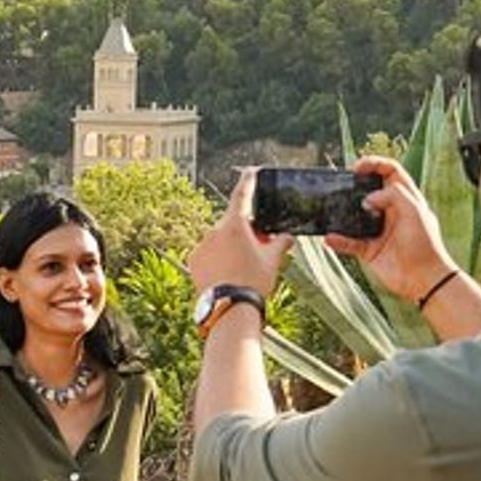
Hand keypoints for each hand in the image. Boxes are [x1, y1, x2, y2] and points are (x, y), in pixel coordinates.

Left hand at [188, 168, 292, 297]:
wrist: (230, 309)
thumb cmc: (253, 283)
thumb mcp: (273, 260)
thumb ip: (281, 243)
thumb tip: (287, 237)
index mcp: (235, 225)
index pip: (243, 195)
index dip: (248, 181)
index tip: (251, 171)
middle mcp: (214, 231)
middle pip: (233, 223)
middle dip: (245, 231)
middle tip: (258, 247)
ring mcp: (201, 245)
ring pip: (220, 239)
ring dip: (230, 246)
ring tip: (242, 268)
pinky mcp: (193, 260)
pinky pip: (208, 253)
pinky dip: (217, 258)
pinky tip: (227, 273)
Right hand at [324, 156, 459, 304]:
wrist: (424, 279)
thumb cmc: (426, 244)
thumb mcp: (415, 211)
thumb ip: (393, 196)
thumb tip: (368, 198)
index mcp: (406, 198)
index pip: (390, 172)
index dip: (375, 164)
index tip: (357, 168)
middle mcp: (390, 212)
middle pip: (369, 190)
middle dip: (355, 184)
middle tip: (343, 183)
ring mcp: (378, 231)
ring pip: (355, 216)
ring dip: (342, 212)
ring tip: (332, 208)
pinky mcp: (369, 250)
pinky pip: (348, 242)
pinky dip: (338, 240)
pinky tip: (330, 238)